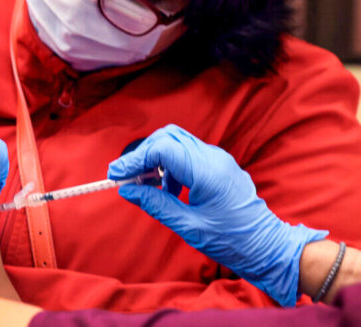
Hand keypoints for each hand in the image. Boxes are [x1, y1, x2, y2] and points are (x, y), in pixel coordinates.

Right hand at [108, 124, 327, 306]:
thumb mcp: (188, 226)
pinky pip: (188, 154)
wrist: (267, 247)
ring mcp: (218, 159)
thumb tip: (127, 190)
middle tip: (127, 177)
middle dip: (143, 154)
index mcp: (207, 172)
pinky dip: (170, 165)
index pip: (163, 148)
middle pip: (168, 137)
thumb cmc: (232, 241)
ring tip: (146, 186)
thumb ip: (155, 204)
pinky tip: (167, 189)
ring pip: (177, 142)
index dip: (135, 159)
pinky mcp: (219, 165)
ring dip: (156, 159)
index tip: (116, 175)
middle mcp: (213, 158)